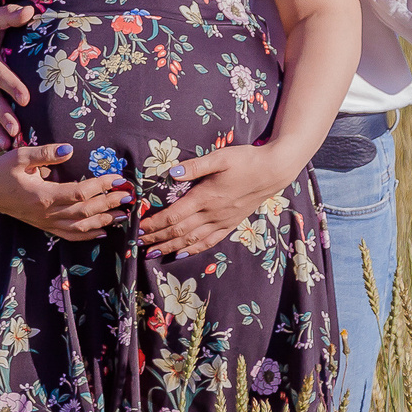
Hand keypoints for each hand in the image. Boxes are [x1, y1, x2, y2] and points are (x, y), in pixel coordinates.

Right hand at [0, 143, 131, 239]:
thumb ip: (46, 153)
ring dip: (104, 222)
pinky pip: (68, 235)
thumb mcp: (20, 155)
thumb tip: (70, 149)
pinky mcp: (42, 225)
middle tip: (130, 197)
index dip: (101, 186)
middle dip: (110, 205)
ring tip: (124, 217)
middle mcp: (47, 212)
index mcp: (43, 195)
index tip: (118, 178)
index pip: (80, 193)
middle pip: (85, 212)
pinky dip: (87, 235)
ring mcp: (45, 222)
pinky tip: (103, 232)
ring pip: (79, 228)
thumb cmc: (0, 169)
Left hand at [136, 143, 302, 259]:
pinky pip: (209, 242)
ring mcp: (222, 221)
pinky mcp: (230, 224)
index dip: (155, 224)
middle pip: (179, 231)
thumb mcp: (220, 157)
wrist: (273, 172)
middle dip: (157, 238)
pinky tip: (182, 253)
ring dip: (170, 247)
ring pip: (191, 240)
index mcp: (206, 197)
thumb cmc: (246, 160)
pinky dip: (193, 249)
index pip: (174, 216)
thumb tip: (170, 173)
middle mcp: (212, 214)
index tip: (139, 227)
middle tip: (137, 243)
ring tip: (153, 253)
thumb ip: (194, 166)